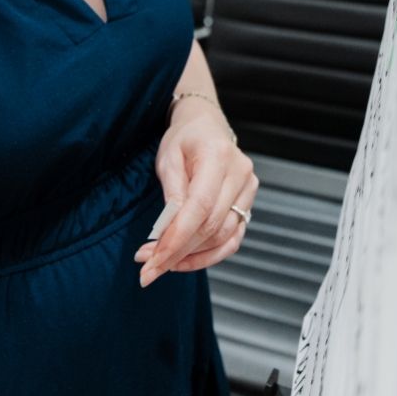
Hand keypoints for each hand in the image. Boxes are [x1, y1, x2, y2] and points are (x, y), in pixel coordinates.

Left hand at [136, 99, 256, 285]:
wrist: (207, 127)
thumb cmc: (185, 139)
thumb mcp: (168, 158)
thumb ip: (171, 193)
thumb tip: (167, 230)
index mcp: (219, 156)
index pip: (200, 206)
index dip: (177, 236)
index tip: (153, 258)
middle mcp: (241, 174)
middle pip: (211, 225)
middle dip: (178, 251)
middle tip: (148, 268)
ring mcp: (249, 191)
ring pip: (222, 237)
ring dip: (190, 256)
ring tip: (160, 262)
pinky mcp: (249, 205)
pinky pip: (232, 240)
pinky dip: (209, 256)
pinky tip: (184, 262)